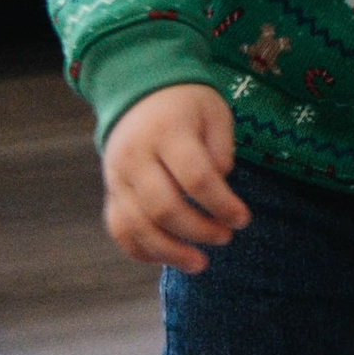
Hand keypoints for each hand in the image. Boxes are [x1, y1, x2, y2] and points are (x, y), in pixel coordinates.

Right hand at [101, 83, 247, 272]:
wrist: (139, 91)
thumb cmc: (187, 104)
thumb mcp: (214, 111)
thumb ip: (221, 148)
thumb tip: (221, 186)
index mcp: (167, 132)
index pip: (195, 178)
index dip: (222, 204)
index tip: (243, 219)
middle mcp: (136, 157)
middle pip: (163, 207)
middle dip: (198, 230)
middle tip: (226, 238)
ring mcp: (117, 177)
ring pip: (137, 226)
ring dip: (170, 251)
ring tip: (199, 263)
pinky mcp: (110, 192)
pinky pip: (119, 230)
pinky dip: (141, 250)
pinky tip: (167, 259)